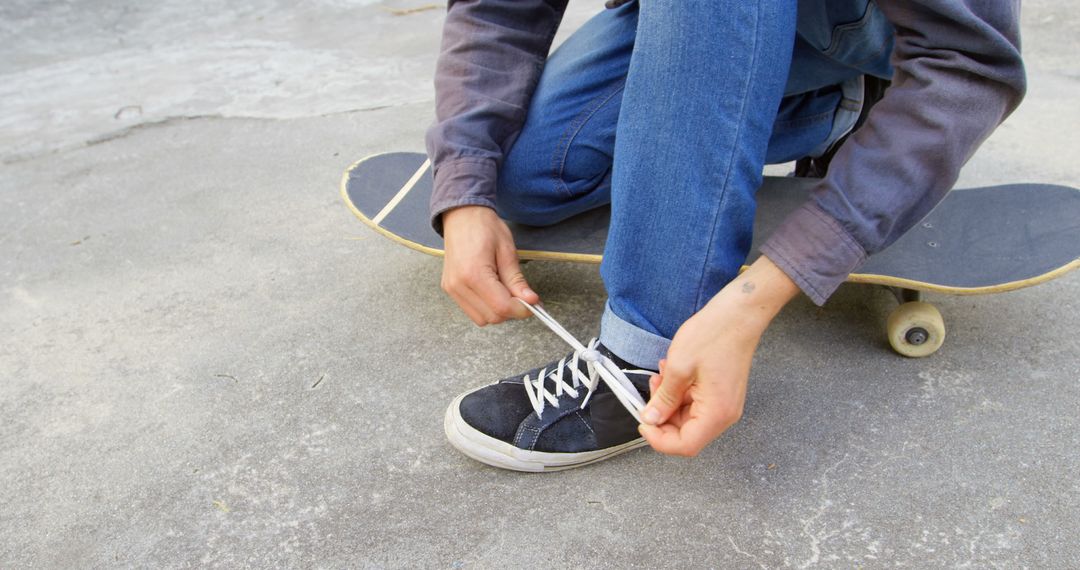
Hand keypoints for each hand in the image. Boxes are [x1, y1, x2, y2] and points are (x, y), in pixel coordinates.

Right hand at [441, 206, 539, 324]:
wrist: (462, 215)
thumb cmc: (484, 227)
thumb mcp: (507, 251)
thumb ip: (517, 280)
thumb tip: (531, 301)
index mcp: (473, 274)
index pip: (502, 307)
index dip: (521, 309)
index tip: (534, 303)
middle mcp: (458, 285)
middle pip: (492, 317)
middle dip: (511, 310)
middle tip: (521, 294)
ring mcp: (452, 289)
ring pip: (482, 318)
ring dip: (498, 311)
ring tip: (505, 289)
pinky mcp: (450, 290)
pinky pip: (472, 311)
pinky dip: (486, 307)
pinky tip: (492, 290)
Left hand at [637, 256, 799, 455]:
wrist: (738, 314)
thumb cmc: (713, 336)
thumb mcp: (678, 368)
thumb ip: (663, 398)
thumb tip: (650, 419)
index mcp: (717, 413)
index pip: (686, 446)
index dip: (659, 439)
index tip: (642, 422)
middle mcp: (724, 415)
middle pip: (686, 433)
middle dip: (662, 415)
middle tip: (651, 390)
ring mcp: (724, 405)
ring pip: (687, 417)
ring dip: (669, 400)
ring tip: (661, 375)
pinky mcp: (721, 394)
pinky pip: (695, 403)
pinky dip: (678, 392)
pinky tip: (671, 372)